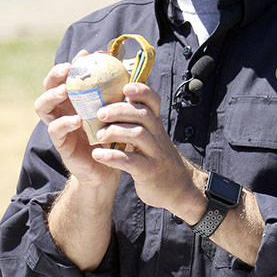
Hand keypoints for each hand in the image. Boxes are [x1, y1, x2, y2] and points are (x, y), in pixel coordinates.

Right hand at [34, 55, 119, 192]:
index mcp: (75, 98)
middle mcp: (63, 108)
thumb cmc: (113, 136)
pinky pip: (54, 129)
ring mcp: (59, 124)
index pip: (68, 75)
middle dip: (56, 74)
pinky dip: (63, 122)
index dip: (75, 62)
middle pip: (48, 85)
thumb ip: (117, 91)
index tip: (88, 54)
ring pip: (42, 105)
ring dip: (52, 95)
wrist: (110, 168)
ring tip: (65, 91)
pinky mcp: (60, 142)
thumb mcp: (117, 111)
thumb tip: (127, 65)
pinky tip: (77, 120)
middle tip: (68, 69)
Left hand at [91, 83, 206, 221]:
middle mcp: (158, 136)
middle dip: (119, 110)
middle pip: (142, 115)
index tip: (125, 87)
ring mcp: (155, 154)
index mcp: (156, 125)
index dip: (141, 91)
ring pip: (138, 135)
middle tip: (99, 114)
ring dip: (115, 132)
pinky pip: (130, 161)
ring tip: (98, 136)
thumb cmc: (157, 159)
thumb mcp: (152, 138)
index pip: (153, 101)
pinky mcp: (149, 171)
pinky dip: (112, 156)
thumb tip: (113, 102)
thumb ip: (137, 123)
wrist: (178, 188)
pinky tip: (98, 155)